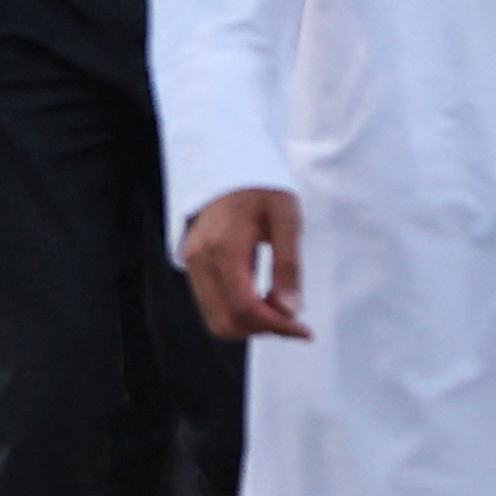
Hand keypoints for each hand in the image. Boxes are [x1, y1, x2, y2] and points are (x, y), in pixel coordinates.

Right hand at [183, 189, 307, 341]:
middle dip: (264, 329)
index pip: (245, 307)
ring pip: (216, 320)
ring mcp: (192, 264)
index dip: (276, 326)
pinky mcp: (193, 267)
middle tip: (293, 317)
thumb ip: (288, 265)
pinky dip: (238, 314)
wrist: (229, 165)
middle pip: (228, 321)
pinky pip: (211, 307)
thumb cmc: (261, 187)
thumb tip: (291, 310)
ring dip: (250, 325)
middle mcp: (201, 260)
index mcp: (224, 247)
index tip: (303, 330)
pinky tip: (261, 300)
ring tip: (277, 307)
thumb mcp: (286, 218)